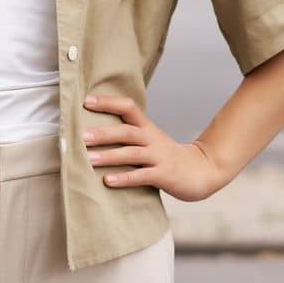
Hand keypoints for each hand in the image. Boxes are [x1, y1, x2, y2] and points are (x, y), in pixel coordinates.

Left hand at [81, 94, 225, 202]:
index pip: (128, 107)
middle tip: (82, 136)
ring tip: (89, 159)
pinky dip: (124, 178)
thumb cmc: (166, 156)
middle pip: (127, 131)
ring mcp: (159, 157)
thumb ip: (128, 135)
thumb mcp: (150, 140)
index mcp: (147, 128)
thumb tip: (94, 130)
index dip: (108, 103)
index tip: (87, 101)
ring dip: (110, 156)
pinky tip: (108, 180)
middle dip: (103, 133)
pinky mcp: (164, 175)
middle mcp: (152, 139)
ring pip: (132, 153)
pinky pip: (142, 176)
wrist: (202, 171)